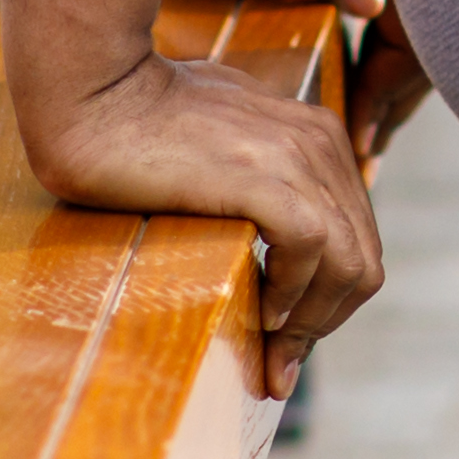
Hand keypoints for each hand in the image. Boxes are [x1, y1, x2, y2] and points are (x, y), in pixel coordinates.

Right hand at [19, 47, 382, 393]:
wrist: (95, 93)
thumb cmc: (139, 117)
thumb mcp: (222, 137)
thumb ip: (259, 168)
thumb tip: (271, 226)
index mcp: (319, 135)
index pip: (356, 237)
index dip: (330, 299)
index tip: (289, 343)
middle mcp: (321, 143)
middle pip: (363, 260)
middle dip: (325, 322)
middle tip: (280, 365)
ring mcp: (298, 158)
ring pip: (350, 265)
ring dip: (311, 322)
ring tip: (268, 349)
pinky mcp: (265, 178)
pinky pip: (311, 250)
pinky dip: (292, 294)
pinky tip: (259, 312)